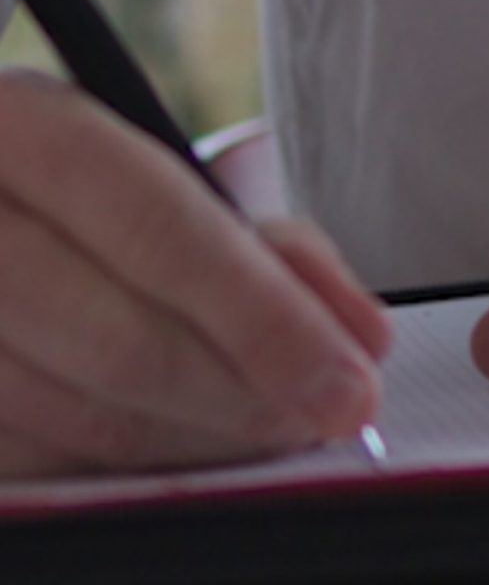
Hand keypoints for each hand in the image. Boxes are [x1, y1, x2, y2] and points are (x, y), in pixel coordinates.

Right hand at [0, 71, 389, 474]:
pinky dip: (122, 458)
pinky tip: (188, 442)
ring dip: (194, 438)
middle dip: (246, 391)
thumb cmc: (67, 179)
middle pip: (118, 341)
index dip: (264, 314)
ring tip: (276, 428)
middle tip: (331, 415)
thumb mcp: (147, 160)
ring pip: (72, 415)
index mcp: (16, 126)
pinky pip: (30, 456)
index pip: (158, 229)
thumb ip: (252, 232)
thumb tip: (359, 333)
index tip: (352, 378)